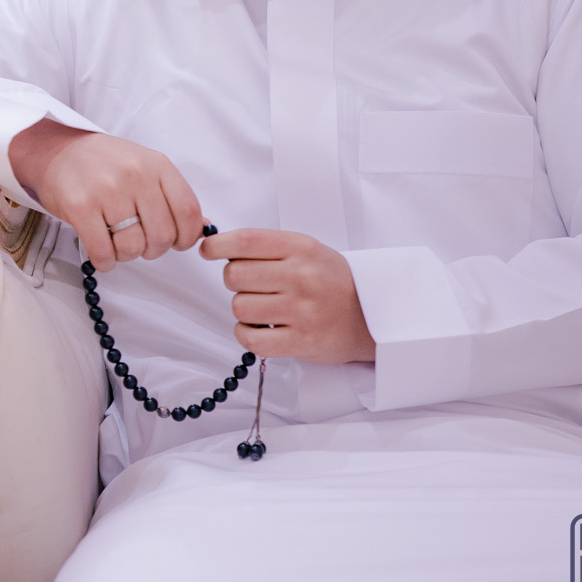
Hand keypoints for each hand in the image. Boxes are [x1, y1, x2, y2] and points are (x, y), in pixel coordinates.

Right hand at [8, 118, 206, 269]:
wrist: (56, 151)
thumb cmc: (103, 164)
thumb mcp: (144, 166)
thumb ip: (170, 194)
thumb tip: (201, 228)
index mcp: (157, 165)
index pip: (188, 211)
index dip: (187, 237)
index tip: (177, 243)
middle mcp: (135, 175)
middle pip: (162, 235)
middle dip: (153, 249)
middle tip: (140, 243)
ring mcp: (107, 190)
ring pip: (133, 247)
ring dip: (126, 255)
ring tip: (117, 243)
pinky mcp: (80, 207)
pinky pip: (103, 252)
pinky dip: (105, 261)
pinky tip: (102, 253)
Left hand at [200, 228, 375, 363]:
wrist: (373, 317)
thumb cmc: (333, 282)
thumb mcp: (307, 251)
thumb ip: (267, 247)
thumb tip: (216, 245)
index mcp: (301, 248)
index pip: (246, 241)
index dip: (218, 245)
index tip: (208, 250)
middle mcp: (301, 277)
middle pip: (235, 275)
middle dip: (235, 280)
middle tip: (252, 285)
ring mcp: (301, 311)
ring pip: (239, 307)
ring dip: (244, 309)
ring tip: (264, 308)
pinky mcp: (300, 341)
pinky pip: (250, 338)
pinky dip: (247, 334)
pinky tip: (261, 328)